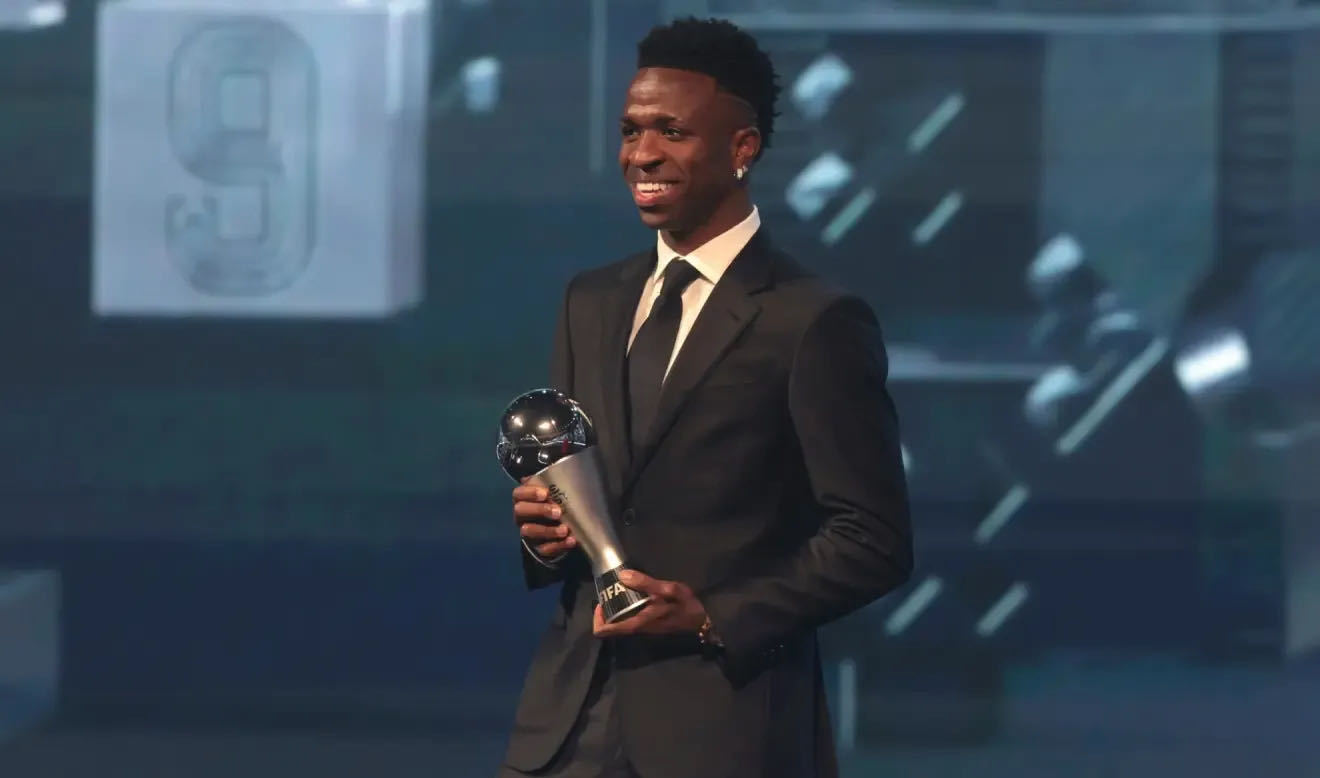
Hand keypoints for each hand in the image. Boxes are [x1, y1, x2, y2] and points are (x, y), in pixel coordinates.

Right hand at [512, 478, 575, 557]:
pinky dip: (558, 546)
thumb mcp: (552, 492)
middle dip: (539, 510)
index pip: (518, 494)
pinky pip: (545, 549)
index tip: (545, 493)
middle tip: (558, 511)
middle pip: (520, 511)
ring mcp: (528, 533)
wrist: (557, 528)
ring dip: (548, 531)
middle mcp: (521, 516)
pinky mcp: (538, 548)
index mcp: (523, 500)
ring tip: (565, 530)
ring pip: (530, 532)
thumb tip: (560, 472)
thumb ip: (552, 483)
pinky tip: (570, 541)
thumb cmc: (553, 504)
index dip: (530, 493)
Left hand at [593, 570, 707, 637]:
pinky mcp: (649, 625)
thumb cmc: (686, 605)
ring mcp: (643, 629)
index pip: (606, 631)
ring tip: (619, 590)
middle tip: (609, 591)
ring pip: (619, 624)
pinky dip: (625, 609)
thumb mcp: (669, 590)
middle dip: (605, 611)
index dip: (597, 619)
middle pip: (610, 628)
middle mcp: (637, 629)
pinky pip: (629, 620)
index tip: (600, 602)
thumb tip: (622, 576)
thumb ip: (646, 583)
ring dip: (615, 610)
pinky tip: (632, 594)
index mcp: (638, 623)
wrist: (703, 620)